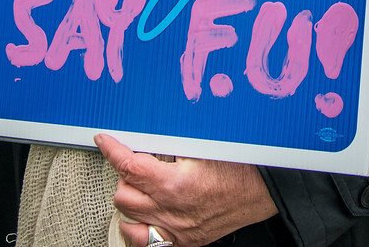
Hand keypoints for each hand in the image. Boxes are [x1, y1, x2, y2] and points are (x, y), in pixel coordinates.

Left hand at [96, 135, 276, 246]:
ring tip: (142, 184)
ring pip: (128, 218)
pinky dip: (137, 226)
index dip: (112, 150)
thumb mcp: (205, 145)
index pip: (129, 166)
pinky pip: (144, 241)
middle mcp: (171, 212)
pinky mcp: (182, 242)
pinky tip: (144, 212)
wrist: (263, 192)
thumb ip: (172, 142)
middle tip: (136, 160)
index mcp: (175, 185)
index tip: (105, 140)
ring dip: (130, 197)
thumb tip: (146, 133)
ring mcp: (175, 231)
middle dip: (124, 174)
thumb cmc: (240, 167)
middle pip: (123, 194)